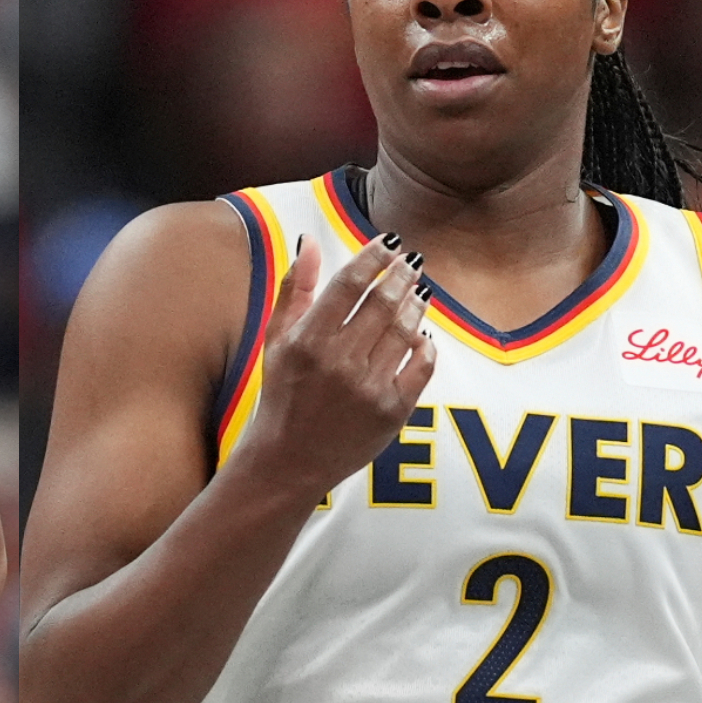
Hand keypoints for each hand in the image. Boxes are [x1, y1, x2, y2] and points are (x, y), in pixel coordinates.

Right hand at [235, 234, 435, 498]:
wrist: (289, 461)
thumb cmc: (281, 394)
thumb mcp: (275, 340)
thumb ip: (293, 288)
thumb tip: (308, 241)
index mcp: (307, 341)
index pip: (349, 284)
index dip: (373, 257)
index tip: (389, 242)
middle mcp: (339, 362)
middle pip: (383, 302)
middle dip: (401, 275)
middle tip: (411, 261)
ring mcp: (369, 387)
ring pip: (406, 330)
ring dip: (415, 304)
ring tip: (417, 290)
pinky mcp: (393, 411)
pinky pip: (422, 365)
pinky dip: (425, 345)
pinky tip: (421, 334)